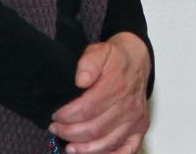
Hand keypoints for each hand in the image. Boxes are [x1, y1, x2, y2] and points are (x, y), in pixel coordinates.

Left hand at [49, 32, 150, 153]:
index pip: (88, 109)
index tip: (55, 116)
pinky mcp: (140, 128)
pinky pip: (127, 150)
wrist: (136, 60)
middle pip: (95, 129)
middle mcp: (129, 105)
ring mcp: (136, 119)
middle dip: (70, 133)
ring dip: (85, 149)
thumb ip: (89, 63)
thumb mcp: (99, 51)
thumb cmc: (115, 59)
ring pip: (107, 142)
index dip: (68, 116)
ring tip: (69, 146)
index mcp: (117, 86)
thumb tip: (81, 80)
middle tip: (56, 129)